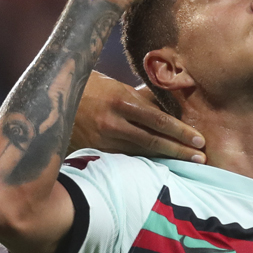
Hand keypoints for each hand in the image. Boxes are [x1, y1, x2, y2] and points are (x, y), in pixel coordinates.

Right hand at [71, 71, 206, 161]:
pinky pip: (126, 157)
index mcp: (121, 100)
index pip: (159, 119)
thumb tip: (169, 101)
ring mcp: (104, 139)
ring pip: (142, 152)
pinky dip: (145, 162)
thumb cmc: (89, 88)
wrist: (51, 102)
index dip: (181, 131)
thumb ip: (140, 96)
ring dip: (166, 159)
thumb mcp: (115, 85)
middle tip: (201, 157)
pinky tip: (161, 167)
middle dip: (179, 150)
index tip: (199, 139)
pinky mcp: (96, 151)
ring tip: (188, 164)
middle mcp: (114, 122)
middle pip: (154, 140)